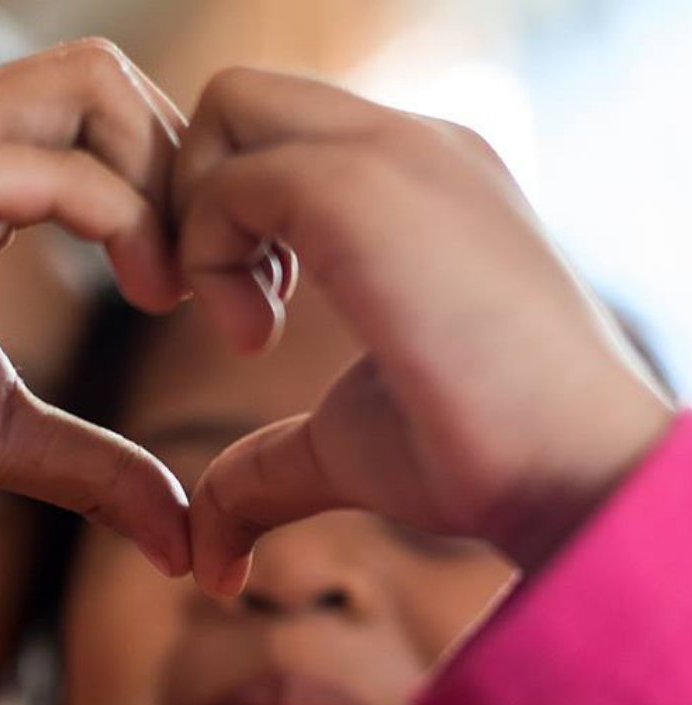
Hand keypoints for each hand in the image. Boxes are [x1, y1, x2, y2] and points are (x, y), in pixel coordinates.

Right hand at [0, 39, 189, 605]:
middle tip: (228, 286)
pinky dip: (125, 221)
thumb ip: (95, 465)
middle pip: (112, 85)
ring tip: (182, 291)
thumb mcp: (5, 437)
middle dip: (194, 176)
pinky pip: (52, 167)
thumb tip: (179, 533)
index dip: (183, 201)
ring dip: (168, 183)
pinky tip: (146, 294)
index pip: (106, 130)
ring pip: (93, 86)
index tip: (225, 297)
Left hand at [173, 68, 675, 593]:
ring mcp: (394, 155)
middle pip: (240, 98)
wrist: (575, 475)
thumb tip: (212, 546)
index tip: (246, 316)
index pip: (277, 134)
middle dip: (190, 195)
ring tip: (248, 332)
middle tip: (210, 304)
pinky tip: (255, 342)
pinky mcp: (368, 194)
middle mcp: (406, 146)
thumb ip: (266, 465)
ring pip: (229, 105)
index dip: (224, 214)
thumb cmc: (482, 457)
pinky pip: (231, 177)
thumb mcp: (345, 445)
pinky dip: (207, 258)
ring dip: (196, 221)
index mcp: (412, 184)